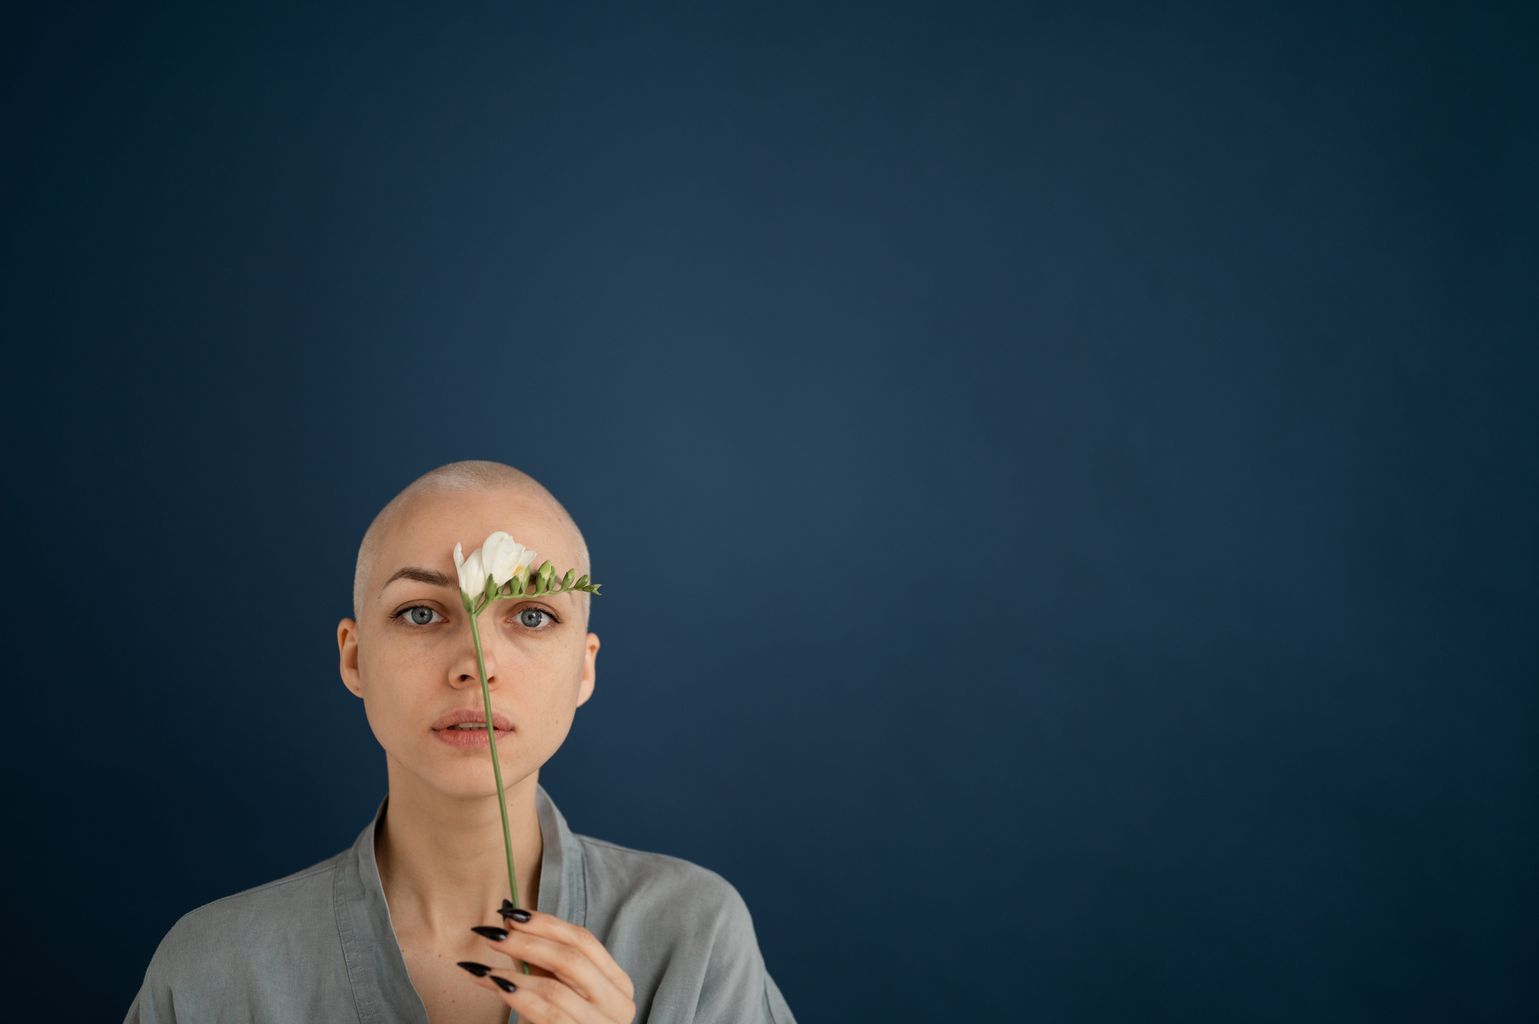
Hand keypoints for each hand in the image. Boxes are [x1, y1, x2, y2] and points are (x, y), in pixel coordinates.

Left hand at [459, 908, 636, 1023]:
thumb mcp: (560, 991)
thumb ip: (541, 961)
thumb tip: (509, 918)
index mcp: (618, 984)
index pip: (584, 941)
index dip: (547, 924)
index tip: (512, 914)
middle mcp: (618, 1004)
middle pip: (572, 960)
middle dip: (528, 943)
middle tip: (493, 935)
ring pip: (555, 989)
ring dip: (514, 973)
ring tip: (484, 966)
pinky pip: (548, 1015)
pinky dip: (519, 998)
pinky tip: (495, 986)